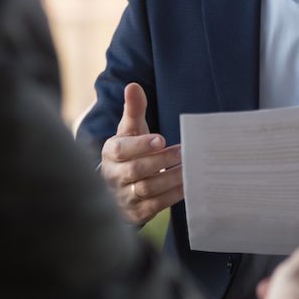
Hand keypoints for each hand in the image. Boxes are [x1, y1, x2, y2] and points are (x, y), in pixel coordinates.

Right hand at [99, 82, 183, 223]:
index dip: (140, 145)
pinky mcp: (134, 213)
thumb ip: (133, 109)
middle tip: (183, 152)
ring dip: (169, 178)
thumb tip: (133, 86)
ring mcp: (122, 196)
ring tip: (188, 168)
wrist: (121, 185)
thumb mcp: (130, 130)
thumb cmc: (130, 151)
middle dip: (160, 161)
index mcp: (110, 153)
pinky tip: (187, 185)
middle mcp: (112, 176)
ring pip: (145, 189)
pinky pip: (154, 206)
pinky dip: (171, 196)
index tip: (161, 139)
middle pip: (135, 170)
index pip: (121, 149)